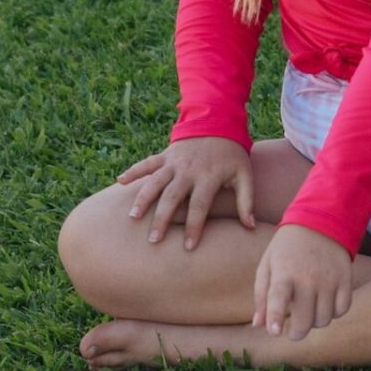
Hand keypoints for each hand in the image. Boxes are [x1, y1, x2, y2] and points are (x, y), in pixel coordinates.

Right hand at [116, 137, 254, 249]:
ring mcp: (174, 162)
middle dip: (162, 220)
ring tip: (133, 218)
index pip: (199, 207)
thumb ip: (246, 201)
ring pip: (155, 182)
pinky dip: (133, 171)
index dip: (194, 228)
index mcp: (208, 178)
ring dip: (143, 199)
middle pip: (172, 198)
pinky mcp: (166, 155)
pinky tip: (120, 182)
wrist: (219, 122)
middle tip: (153, 241)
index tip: (188, 248)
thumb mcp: (245, 175)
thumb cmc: (233, 155)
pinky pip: (147, 163)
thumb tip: (250, 227)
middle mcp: (188, 171)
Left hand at [251, 223, 355, 340]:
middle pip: (305, 321)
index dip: (275, 317)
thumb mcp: (267, 266)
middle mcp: (308, 278)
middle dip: (297, 333)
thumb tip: (259, 325)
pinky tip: (325, 304)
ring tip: (309, 311)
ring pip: (324, 319)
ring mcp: (329, 280)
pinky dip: (333, 313)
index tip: (275, 332)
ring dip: (315, 322)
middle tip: (293, 332)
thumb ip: (262, 296)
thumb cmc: (287, 250)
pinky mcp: (345, 280)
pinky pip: (342, 310)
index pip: (278, 298)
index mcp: (284, 272)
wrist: (320, 224)